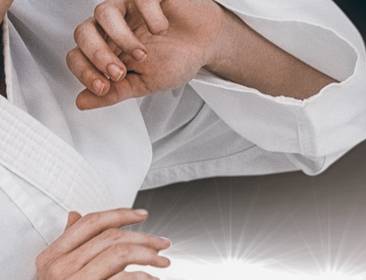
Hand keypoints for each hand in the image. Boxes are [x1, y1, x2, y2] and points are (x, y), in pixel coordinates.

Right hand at [37, 209, 170, 279]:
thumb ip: (71, 249)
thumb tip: (75, 216)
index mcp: (51, 259)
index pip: (88, 224)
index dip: (119, 215)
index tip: (142, 216)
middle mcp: (59, 269)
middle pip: (109, 237)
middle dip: (143, 237)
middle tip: (163, 243)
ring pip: (120, 255)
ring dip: (149, 255)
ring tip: (164, 261)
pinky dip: (146, 277)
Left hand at [69, 0, 228, 109]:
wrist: (206, 43)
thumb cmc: (176, 58)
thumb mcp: (145, 83)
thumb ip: (116, 92)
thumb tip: (83, 102)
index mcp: (107, 47)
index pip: (78, 55)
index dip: (84, 72)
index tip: (104, 87)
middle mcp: (112, 26)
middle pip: (83, 32)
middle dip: (98, 56)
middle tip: (119, 72)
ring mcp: (127, 8)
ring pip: (103, 13)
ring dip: (121, 38)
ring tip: (143, 54)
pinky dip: (149, 17)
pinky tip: (162, 28)